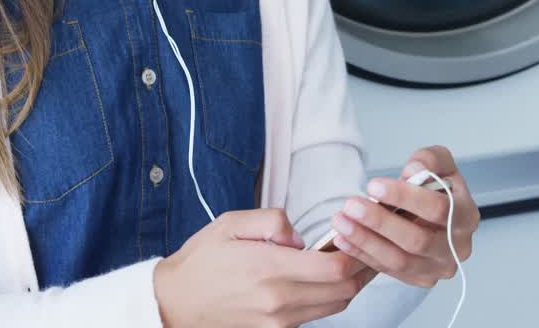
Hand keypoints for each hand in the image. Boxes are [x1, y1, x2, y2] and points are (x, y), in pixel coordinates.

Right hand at [154, 208, 373, 327]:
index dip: (355, 250)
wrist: (173, 303)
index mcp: (269, 267)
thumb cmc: (200, 261)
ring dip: (348, 284)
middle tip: (365, 245)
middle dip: (361, 267)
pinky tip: (325, 278)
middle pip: (344, 289)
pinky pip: (316, 315)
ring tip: (350, 259)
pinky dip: (329, 297)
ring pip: (336, 305)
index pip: (334, 266)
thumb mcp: (230, 223)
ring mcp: (279, 320)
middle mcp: (279, 299)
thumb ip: (272, 221)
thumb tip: (300, 237)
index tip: (356, 233)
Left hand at [327, 146, 480, 287]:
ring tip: (341, 222)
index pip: (439, 208)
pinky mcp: (419, 278)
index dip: (405, 197)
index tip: (374, 185)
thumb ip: (429, 159)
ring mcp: (438, 267)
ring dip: (366, 241)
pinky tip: (343, 239)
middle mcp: (458, 247)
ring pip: (400, 260)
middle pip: (417, 240)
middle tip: (351, 206)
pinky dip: (363, 254)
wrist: (435, 214)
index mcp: (467, 215)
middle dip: (380, 222)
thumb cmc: (437, 189)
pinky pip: (388, 270)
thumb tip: (414, 171)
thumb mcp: (440, 163)